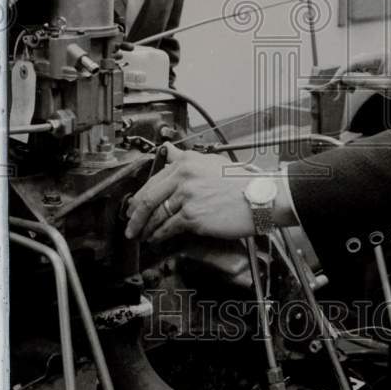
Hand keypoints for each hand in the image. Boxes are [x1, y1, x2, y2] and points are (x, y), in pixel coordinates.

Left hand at [124, 143, 253, 243]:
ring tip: (143, 234)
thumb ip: (187, 159)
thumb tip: (169, 151)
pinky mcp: (193, 216)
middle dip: (136, 215)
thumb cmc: (240, 182)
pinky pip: (169, 227)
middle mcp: (184, 177)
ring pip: (158, 214)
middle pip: (149, 198)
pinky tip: (157, 238)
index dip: (140, 196)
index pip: (154, 180)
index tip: (135, 205)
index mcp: (186, 162)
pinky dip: (160, 235)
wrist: (259, 197)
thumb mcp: (212, 162)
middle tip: (131, 224)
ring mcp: (187, 197)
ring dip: (147, 227)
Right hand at [327, 50, 390, 101]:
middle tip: (336, 90)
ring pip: (357, 69)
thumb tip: (345, 78)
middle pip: (354, 64)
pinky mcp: (379, 68)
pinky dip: (357, 80)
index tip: (334, 83)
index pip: (354, 61)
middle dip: (344, 77)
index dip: (342, 72)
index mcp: (379, 56)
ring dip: (350, 79)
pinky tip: (353, 88)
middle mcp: (377, 56)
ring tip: (345, 91)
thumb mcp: (384, 86)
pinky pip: (363, 72)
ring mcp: (378, 62)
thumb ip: (363, 81)